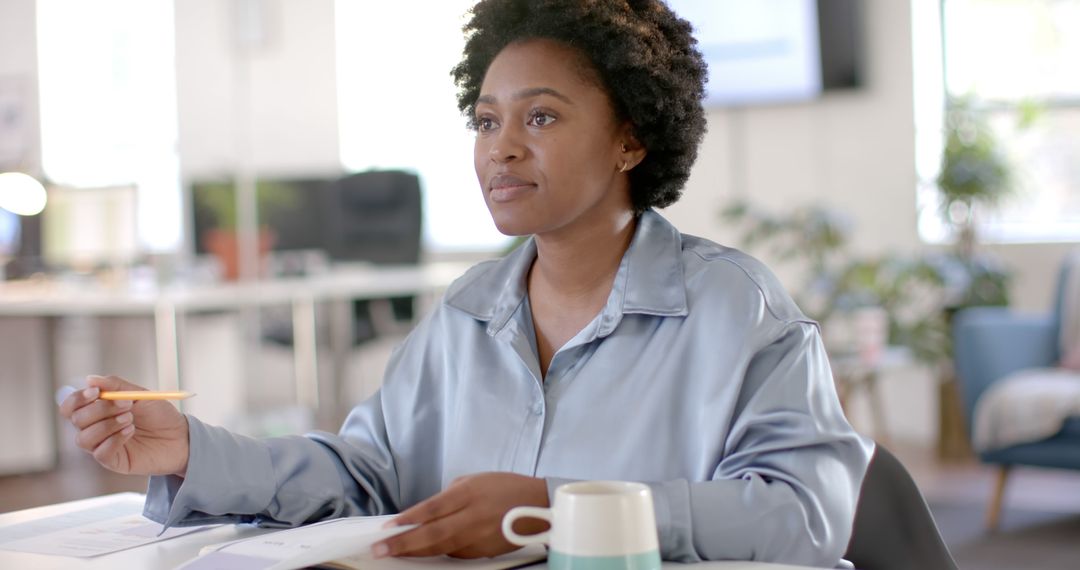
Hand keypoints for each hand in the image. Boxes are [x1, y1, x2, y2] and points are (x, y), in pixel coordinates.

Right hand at [58, 375, 189, 476]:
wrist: (181, 437)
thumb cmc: (159, 415)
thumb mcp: (140, 395)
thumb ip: (116, 386)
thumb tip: (90, 379)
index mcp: (97, 410)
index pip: (71, 406)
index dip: (77, 398)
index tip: (95, 392)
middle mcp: (95, 428)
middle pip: (76, 420)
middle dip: (99, 410)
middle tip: (126, 405)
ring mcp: (102, 445)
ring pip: (83, 438)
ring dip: (106, 425)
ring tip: (130, 419)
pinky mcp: (113, 461)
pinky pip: (100, 453)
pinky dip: (114, 440)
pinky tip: (130, 432)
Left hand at [374, 472, 549, 558]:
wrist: (540, 506)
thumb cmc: (507, 488)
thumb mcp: (475, 480)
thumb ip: (449, 495)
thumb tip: (425, 512)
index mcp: (469, 494)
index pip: (432, 509)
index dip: (408, 520)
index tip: (387, 529)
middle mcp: (474, 517)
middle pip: (432, 534)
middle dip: (403, 544)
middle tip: (380, 549)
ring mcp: (480, 538)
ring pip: (441, 548)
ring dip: (416, 551)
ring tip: (396, 552)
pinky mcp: (485, 552)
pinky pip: (456, 553)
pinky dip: (439, 551)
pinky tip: (425, 550)